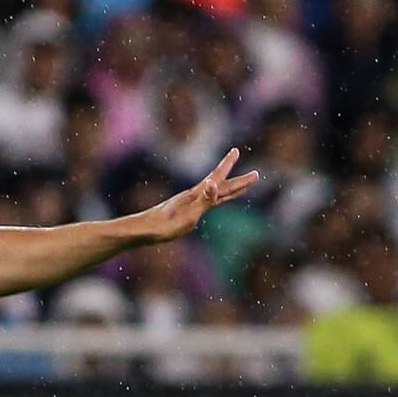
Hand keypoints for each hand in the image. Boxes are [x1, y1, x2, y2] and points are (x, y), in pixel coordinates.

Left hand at [135, 148, 260, 242]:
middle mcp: (193, 196)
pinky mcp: (182, 211)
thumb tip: (215, 183)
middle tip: (247, 165)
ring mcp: (188, 203)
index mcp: (197, 196)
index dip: (239, 180)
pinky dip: (214, 199)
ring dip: (226, 187)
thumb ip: (204, 200)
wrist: (141, 231)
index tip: (256, 174)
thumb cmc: (164, 226)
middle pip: (219, 184)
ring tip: (238, 185)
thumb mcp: (188, 215)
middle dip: (235, 178)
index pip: (223, 184)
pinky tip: (212, 201)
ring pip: (213, 193)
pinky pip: (205, 202)